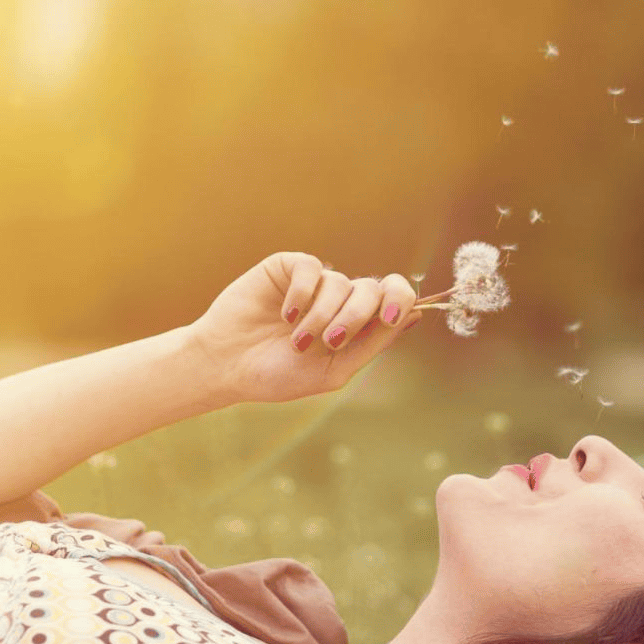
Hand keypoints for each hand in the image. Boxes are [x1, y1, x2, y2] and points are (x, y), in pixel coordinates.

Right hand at [188, 252, 418, 403]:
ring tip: (296, 340)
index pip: (393, 298)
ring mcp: (314, 283)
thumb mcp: (333, 371)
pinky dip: (302, 294)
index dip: (400, 301)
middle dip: (357, 315)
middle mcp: (338, 299)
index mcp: (355, 324)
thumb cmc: (277, 375)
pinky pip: (311, 269)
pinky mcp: (288, 268)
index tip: (391, 317)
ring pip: (340, 283)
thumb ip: (372, 344)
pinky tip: (285, 315)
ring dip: (322, 316)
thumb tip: (415, 315)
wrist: (227, 366)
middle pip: (372, 288)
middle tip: (331, 340)